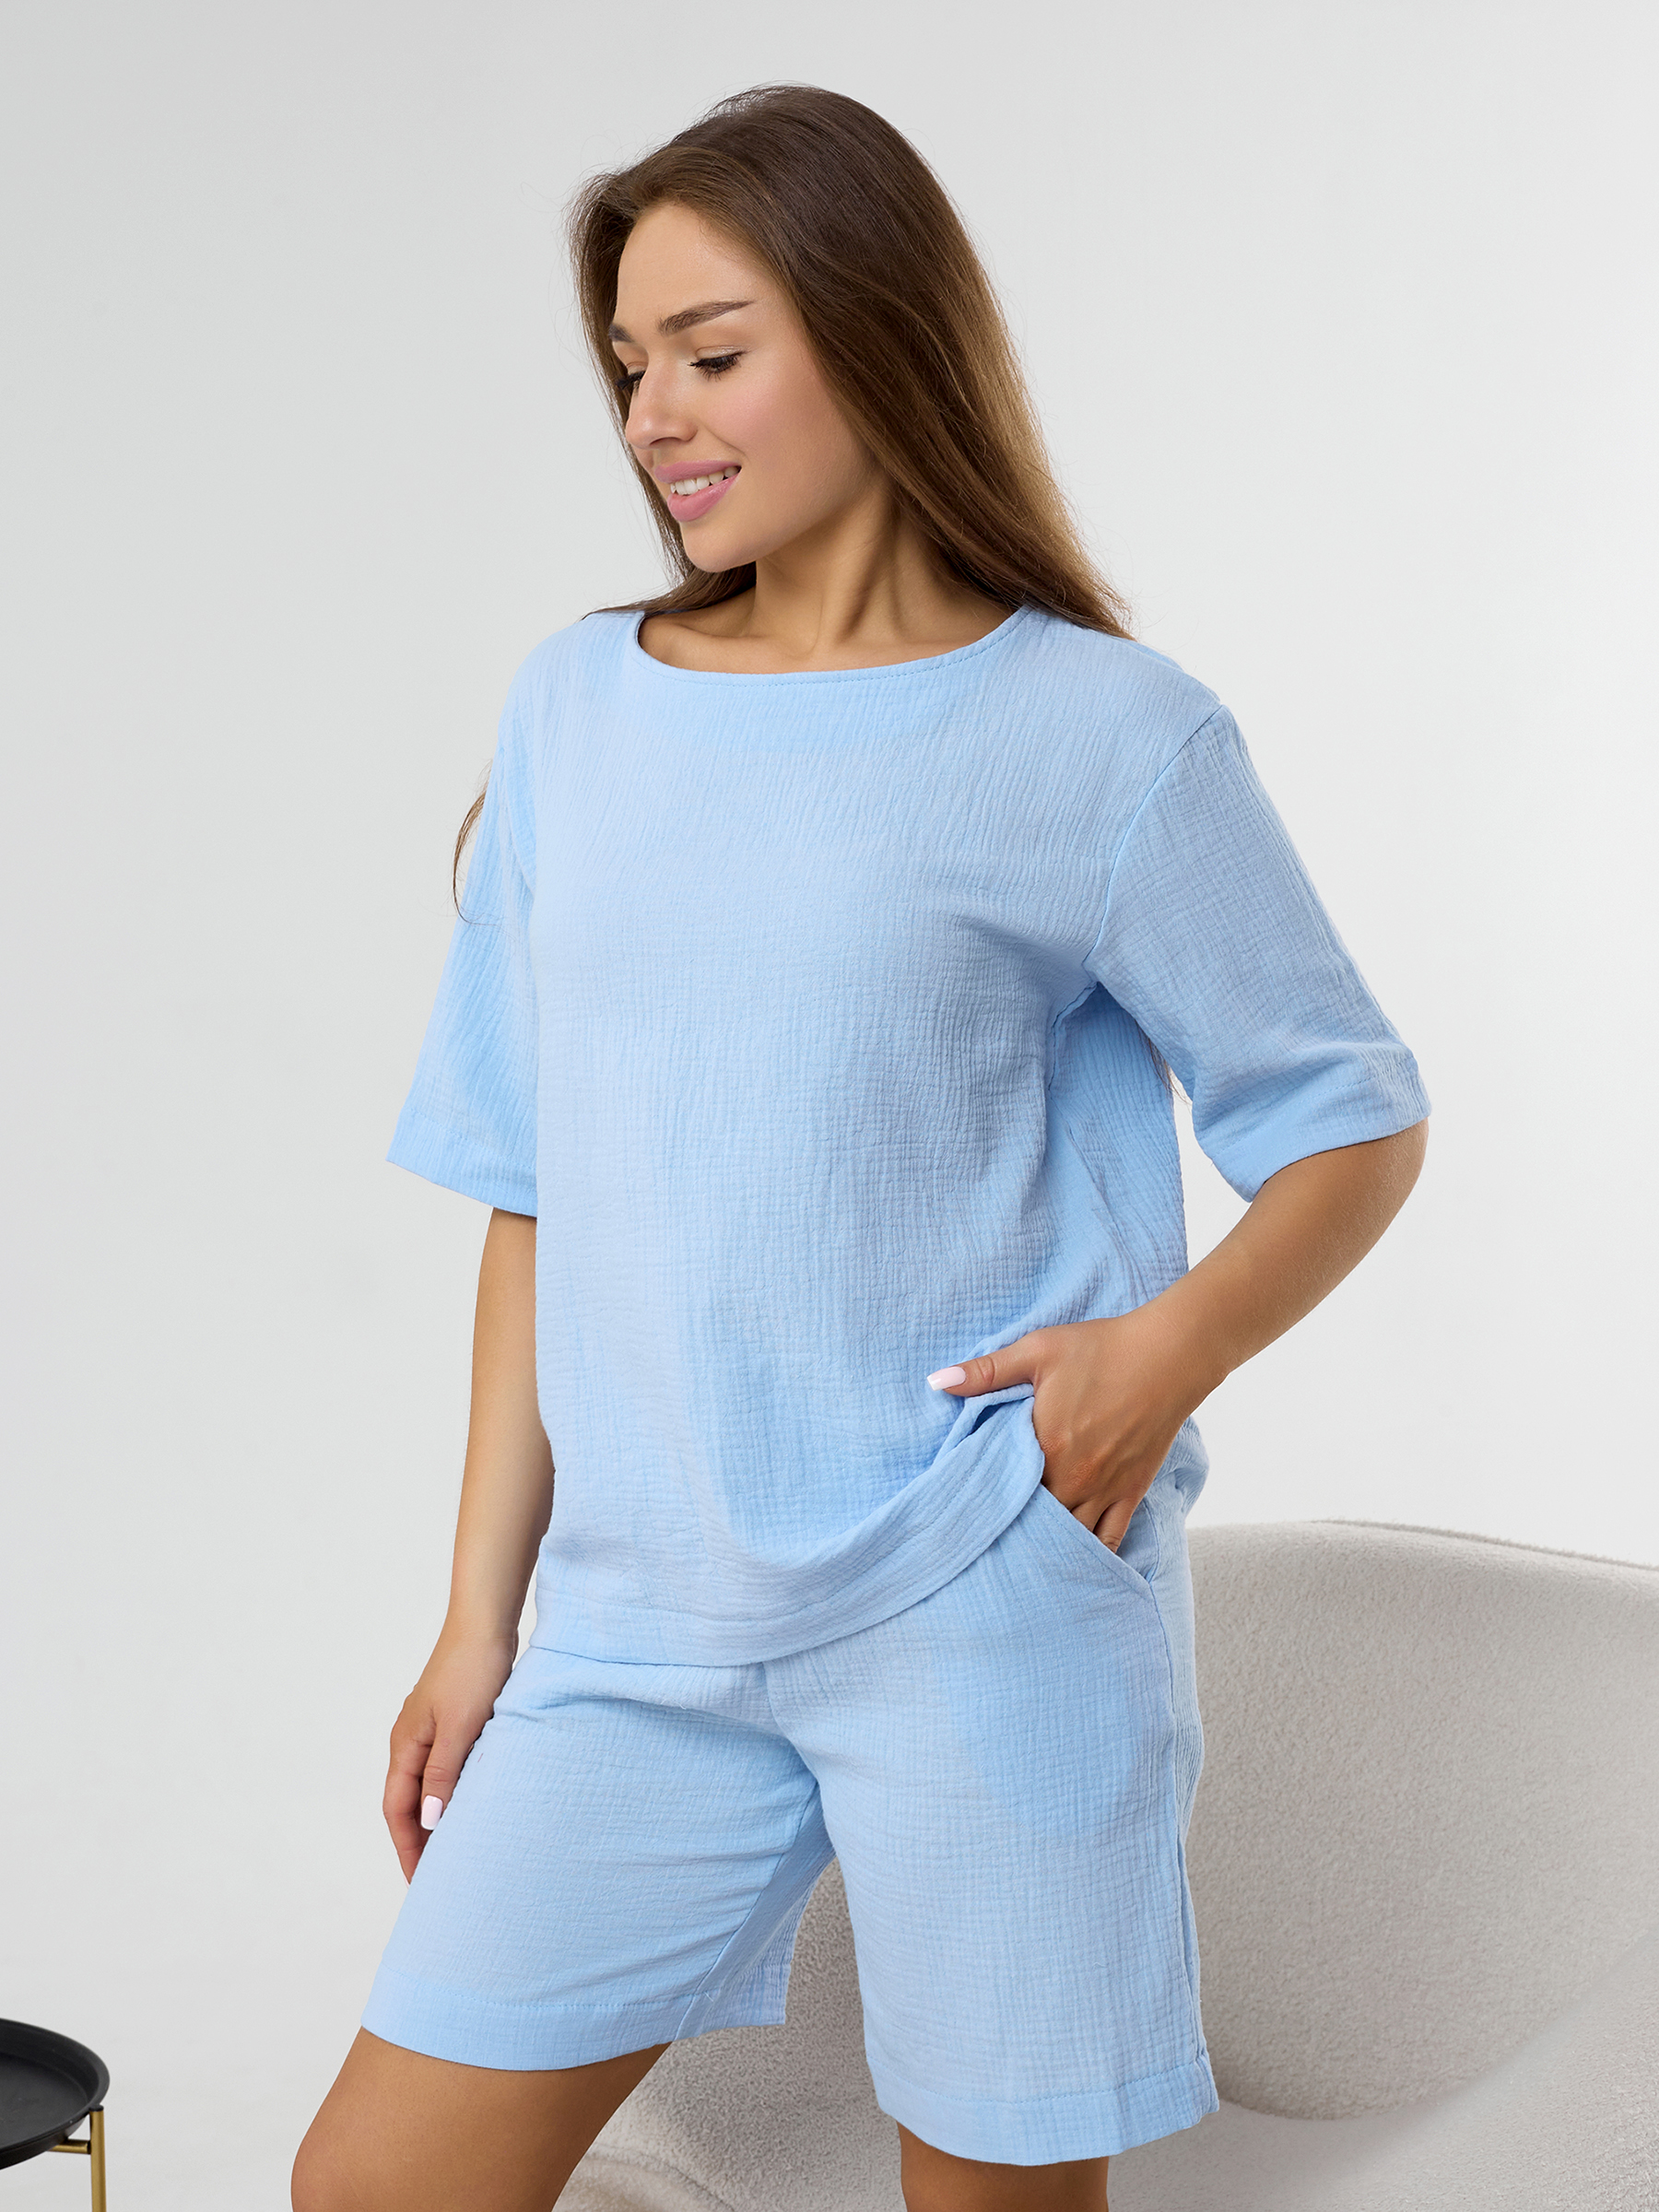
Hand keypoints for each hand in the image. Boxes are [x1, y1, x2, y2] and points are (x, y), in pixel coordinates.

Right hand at [384, 1625, 517, 1880]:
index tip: (420, 1884)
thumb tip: (428, 1822)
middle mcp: (411, 1740)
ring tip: (453, 1852)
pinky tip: (470, 1804)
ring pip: (426, 1786)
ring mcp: (429, 1729)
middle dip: (417, 1841)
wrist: (486, 1623)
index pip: (398, 1810)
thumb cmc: (472, 1671)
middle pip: (407, 1802)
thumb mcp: (459, 1728)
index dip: (407, 1848)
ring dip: (435, 1819)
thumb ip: (443, 1774)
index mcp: (405, 1745)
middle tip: (437, 1879)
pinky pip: (444, 1768)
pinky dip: (451, 1793)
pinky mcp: (451, 1720)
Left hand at [927, 1304, 1214, 1551]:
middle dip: (1011, 1530)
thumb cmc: (1101, 1348)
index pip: (1002, 1491)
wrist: (1167, 1355)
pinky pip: (1109, 1539)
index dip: (983, 1503)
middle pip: (1033, 1522)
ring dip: (1046, 1546)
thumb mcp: (1037, 1349)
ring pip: (1069, 1537)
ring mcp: (1104, 1490)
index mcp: (1044, 1445)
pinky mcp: (1131, 1493)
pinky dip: (1090, 1555)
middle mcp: (1073, 1477)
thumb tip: (936, 1381)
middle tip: (988, 1540)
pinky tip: (1072, 1565)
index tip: (965, 1512)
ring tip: (1022, 1557)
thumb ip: (986, 1372)